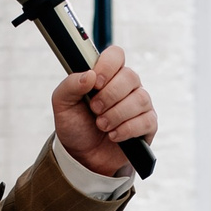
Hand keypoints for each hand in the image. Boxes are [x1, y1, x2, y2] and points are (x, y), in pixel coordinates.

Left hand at [51, 45, 155, 177]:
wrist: (83, 156)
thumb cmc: (75, 126)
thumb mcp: (63, 105)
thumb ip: (70, 86)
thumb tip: (90, 75)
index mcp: (106, 75)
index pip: (116, 55)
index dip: (107, 66)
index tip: (96, 83)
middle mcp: (126, 85)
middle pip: (130, 76)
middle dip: (109, 96)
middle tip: (95, 110)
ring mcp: (139, 104)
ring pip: (140, 99)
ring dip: (116, 114)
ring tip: (101, 125)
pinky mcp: (148, 124)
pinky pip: (146, 120)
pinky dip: (126, 129)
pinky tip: (113, 136)